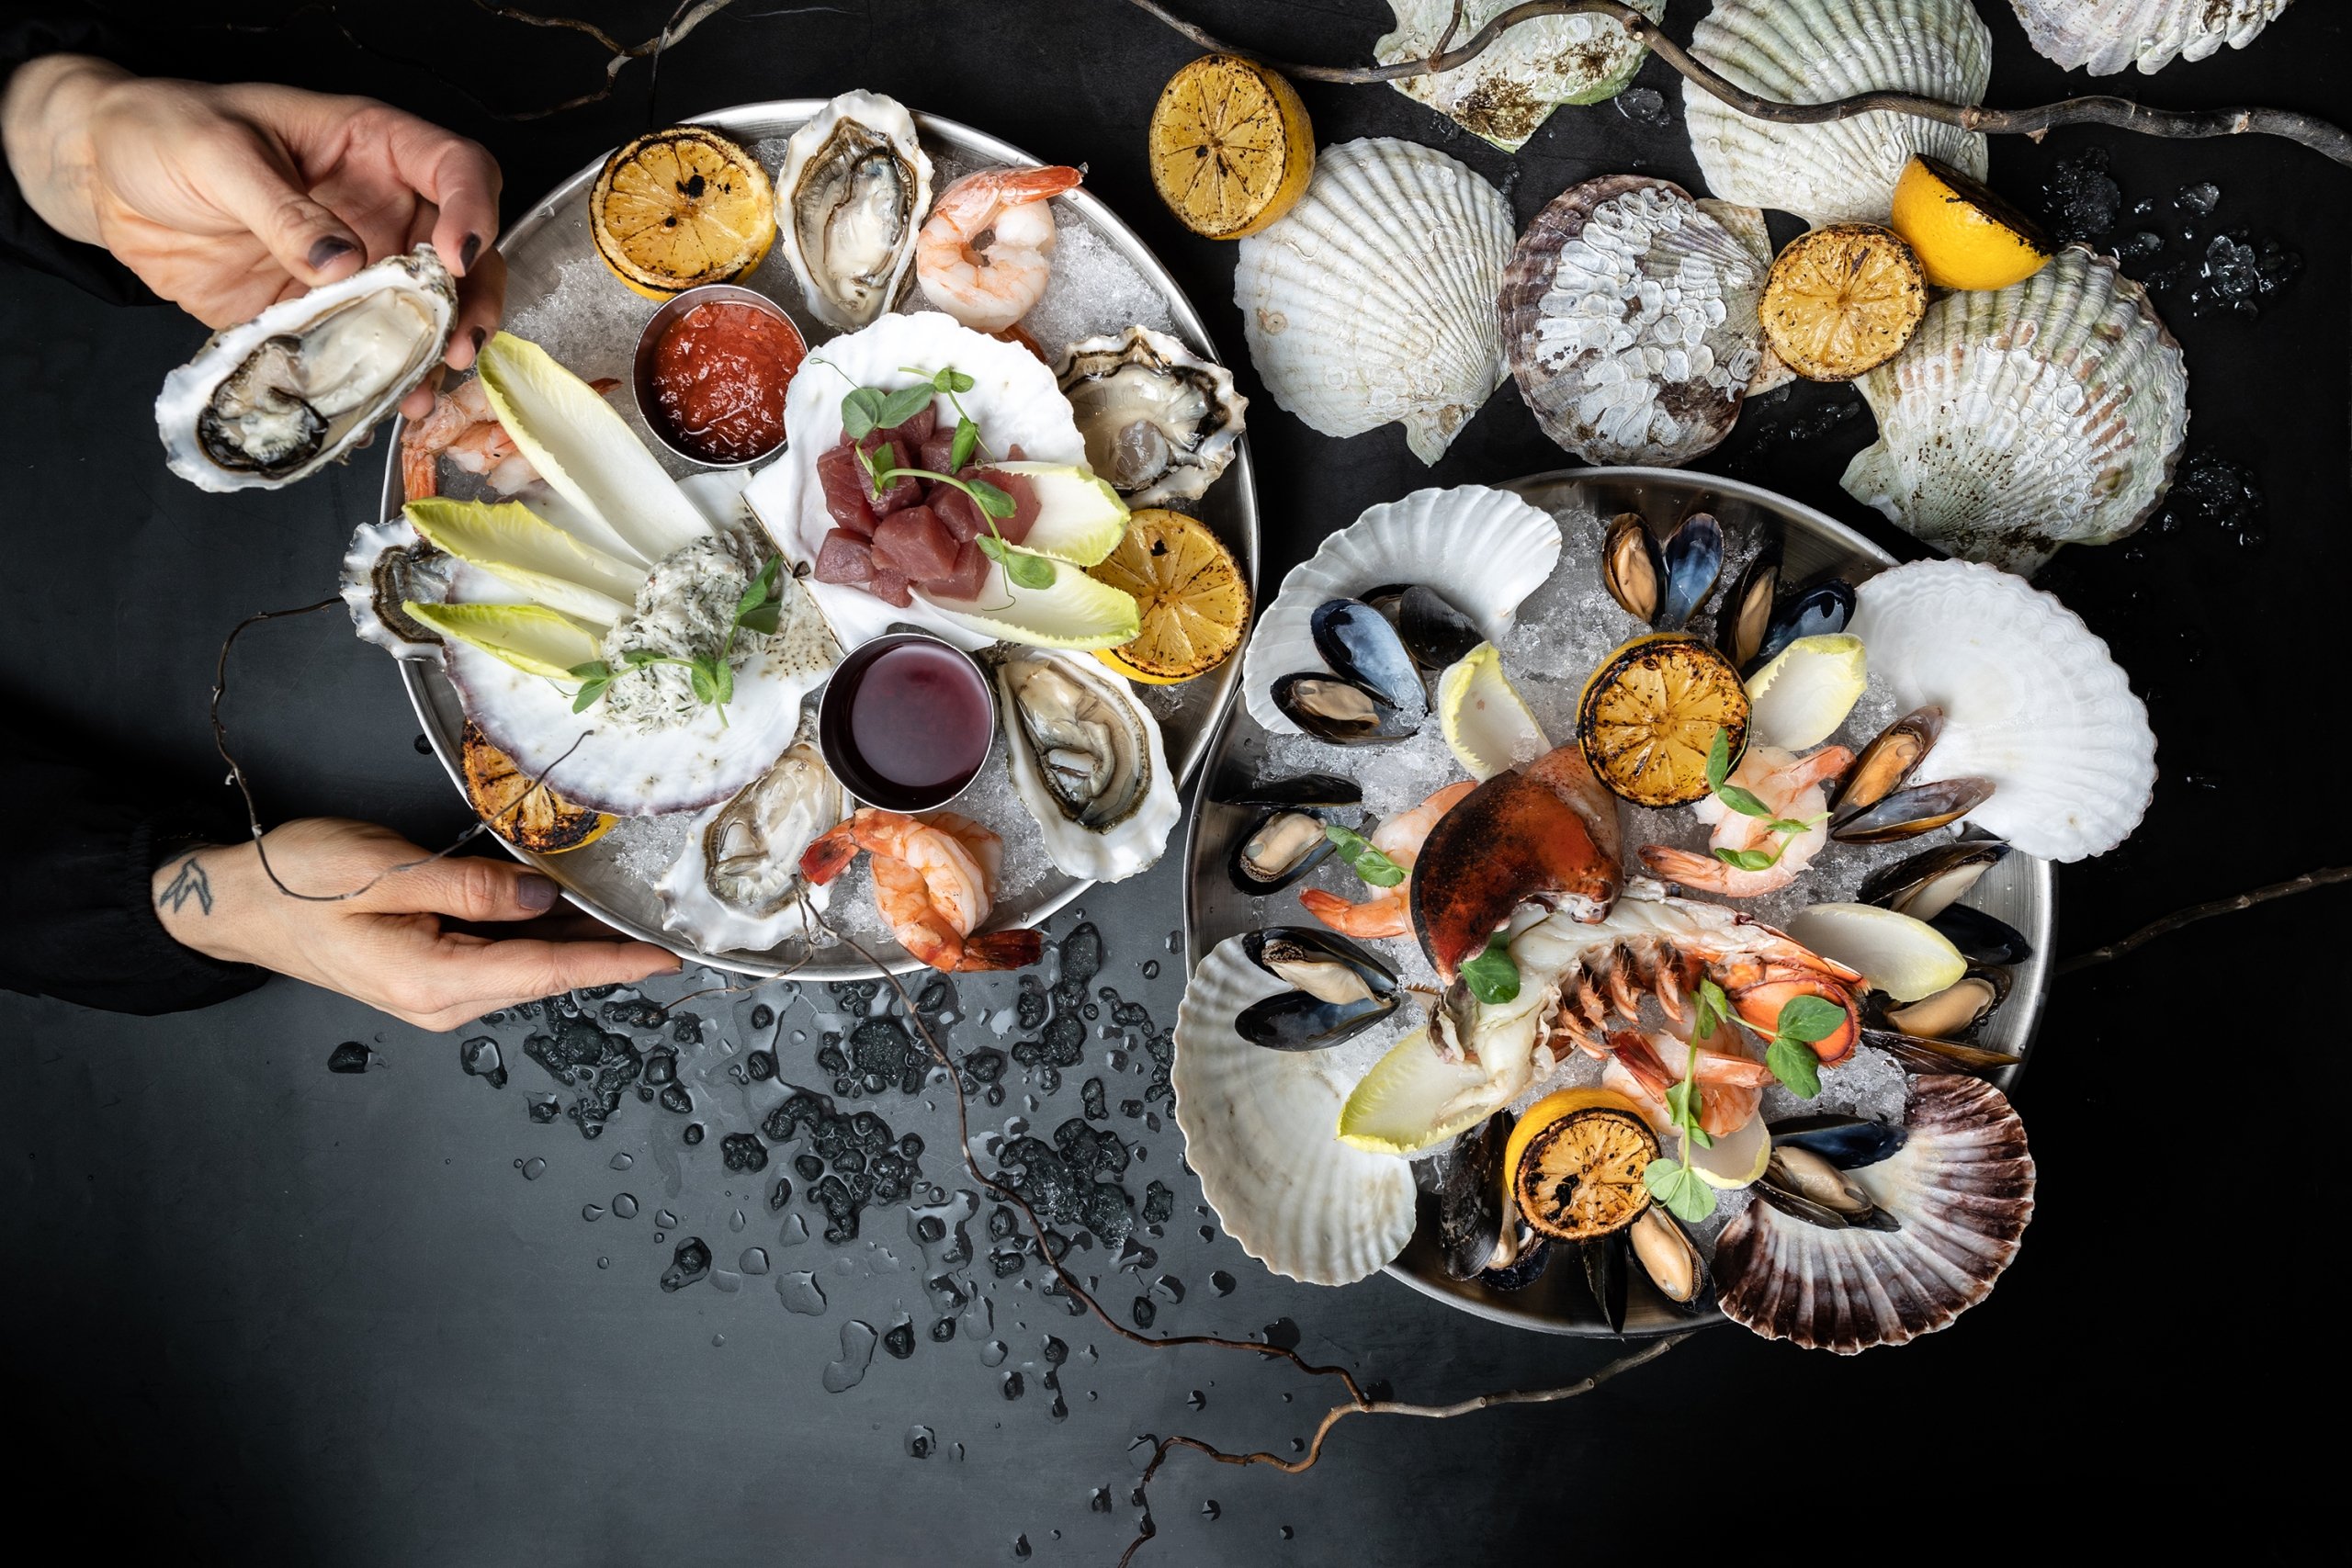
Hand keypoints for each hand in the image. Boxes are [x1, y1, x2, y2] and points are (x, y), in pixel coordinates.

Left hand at [3, 55, 503, 417]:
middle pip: (466, 255)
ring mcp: (357, 268)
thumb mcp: (216, 153)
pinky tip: (380, 405)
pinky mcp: (321, 314)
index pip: (456, 169)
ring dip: (434, 354)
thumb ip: (281, 209)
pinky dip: (379, 381)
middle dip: (473, 303)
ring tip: (422, 390)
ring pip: (426, 313)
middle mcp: (380, 209)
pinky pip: (366, 351)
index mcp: (370, 147)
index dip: (472, 211)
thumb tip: (343, 263)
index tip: (452, 258)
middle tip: (460, 344)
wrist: (107, 180)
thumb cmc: (162, 133)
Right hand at [152, 819, 680, 1031]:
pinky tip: (566, 906)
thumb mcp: (385, 873)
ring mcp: (438, 991)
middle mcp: (443, 999)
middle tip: (662, 919)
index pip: (546, 971)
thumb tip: (537, 897)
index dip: (612, 962)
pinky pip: (500, 955)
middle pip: (545, 972)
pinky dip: (537, 932)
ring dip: (574, 938)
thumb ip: (470, 888)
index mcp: (433, 980)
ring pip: (526, 963)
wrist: (239, 904)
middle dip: (605, 948)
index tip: (663, 957)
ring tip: (629, 909)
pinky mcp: (432, 972)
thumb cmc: (298, 884)